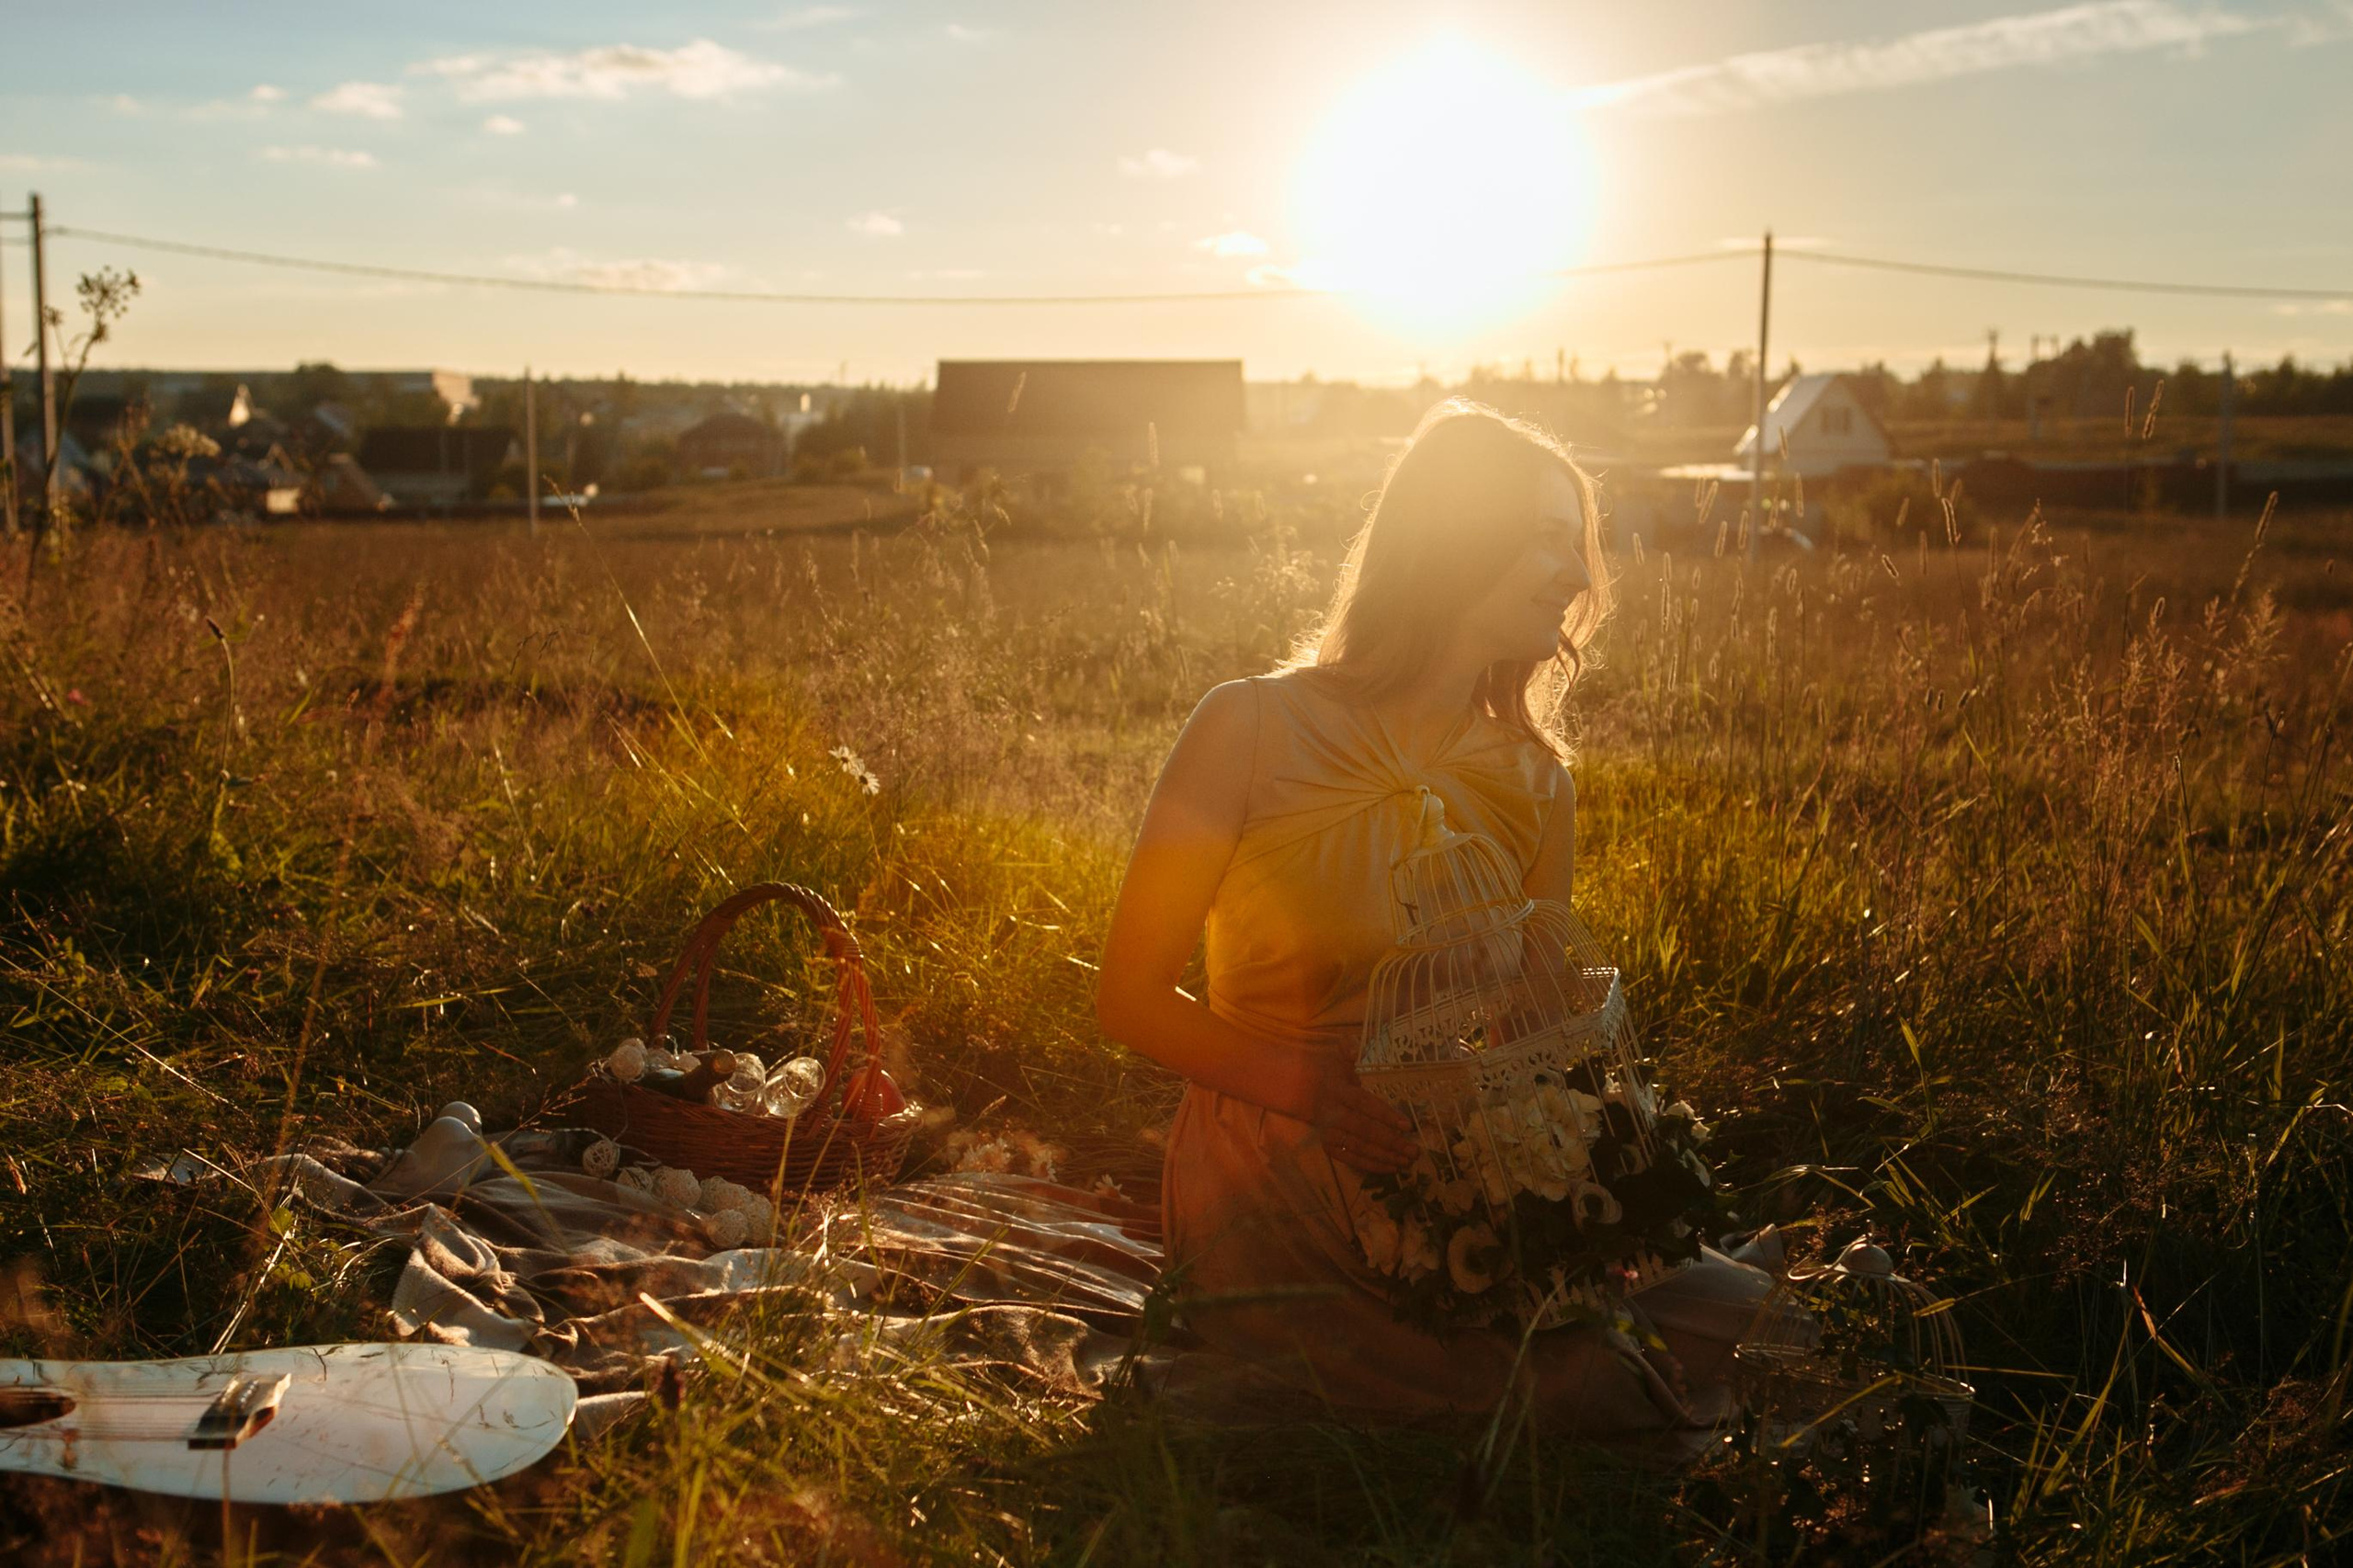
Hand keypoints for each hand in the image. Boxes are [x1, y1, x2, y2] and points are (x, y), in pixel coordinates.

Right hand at [1261, 1049, 1418, 1174]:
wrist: (1306, 1094)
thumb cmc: (1334, 1076)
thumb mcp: (1338, 1059)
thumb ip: (1347, 1050)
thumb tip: (1351, 1043)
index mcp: (1337, 1091)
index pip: (1363, 1104)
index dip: (1385, 1115)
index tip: (1408, 1125)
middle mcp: (1331, 1114)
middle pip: (1364, 1131)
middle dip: (1391, 1142)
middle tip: (1414, 1150)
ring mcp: (1329, 1134)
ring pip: (1360, 1148)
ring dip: (1385, 1156)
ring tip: (1408, 1161)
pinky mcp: (1329, 1148)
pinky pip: (1352, 1159)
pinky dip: (1373, 1165)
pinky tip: (1392, 1167)